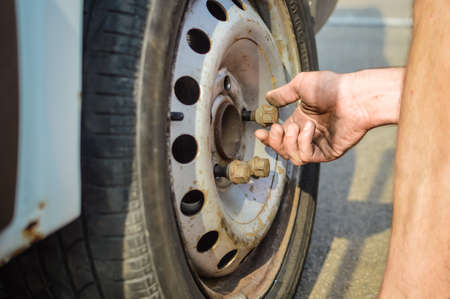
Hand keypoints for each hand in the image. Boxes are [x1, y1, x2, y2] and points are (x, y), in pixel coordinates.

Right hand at [255, 71, 371, 164]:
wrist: (354, 96)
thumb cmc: (332, 87)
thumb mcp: (301, 84)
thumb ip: (283, 93)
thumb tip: (269, 97)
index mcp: (301, 121)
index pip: (279, 136)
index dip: (268, 137)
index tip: (259, 131)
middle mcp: (308, 135)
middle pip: (282, 149)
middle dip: (275, 141)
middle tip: (278, 127)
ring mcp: (318, 145)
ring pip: (292, 156)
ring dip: (289, 141)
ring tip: (298, 126)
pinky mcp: (327, 153)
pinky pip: (306, 156)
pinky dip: (303, 143)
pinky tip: (309, 129)